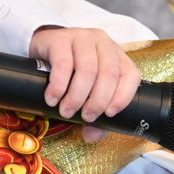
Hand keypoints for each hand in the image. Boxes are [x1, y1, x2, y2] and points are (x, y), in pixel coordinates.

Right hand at [29, 26, 140, 142]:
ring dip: (76, 96)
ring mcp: (82, 37)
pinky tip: (53, 97)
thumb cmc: (71, 71)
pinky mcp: (59, 38)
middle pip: (108, 74)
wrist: (43, 48)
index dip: (123, 97)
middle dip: (97, 101)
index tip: (109, 114)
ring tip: (66, 111)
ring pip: (87, 70)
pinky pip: (63, 64)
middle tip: (85, 117)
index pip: (130, 74)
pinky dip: (59, 86)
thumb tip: (91, 136)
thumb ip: (95, 112)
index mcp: (117, 55)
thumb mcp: (87, 89)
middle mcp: (103, 42)